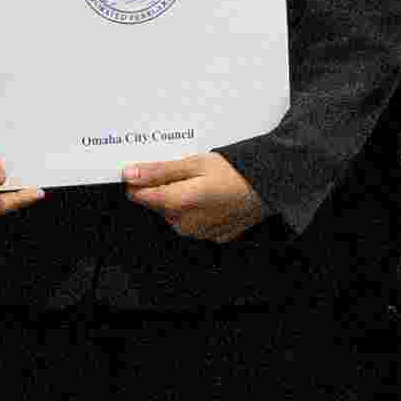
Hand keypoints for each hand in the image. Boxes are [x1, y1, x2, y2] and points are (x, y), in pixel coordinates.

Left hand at [125, 149, 266, 242]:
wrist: (269, 188)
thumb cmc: (235, 173)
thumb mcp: (195, 163)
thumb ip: (159, 171)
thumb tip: (130, 174)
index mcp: (176, 204)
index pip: (140, 195)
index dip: (140, 180)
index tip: (147, 168)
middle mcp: (184, 224)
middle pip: (159, 204)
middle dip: (166, 188)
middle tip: (186, 171)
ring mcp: (199, 233)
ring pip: (176, 214)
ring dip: (182, 199)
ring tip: (203, 182)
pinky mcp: (213, 236)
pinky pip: (195, 222)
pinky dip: (199, 209)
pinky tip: (213, 196)